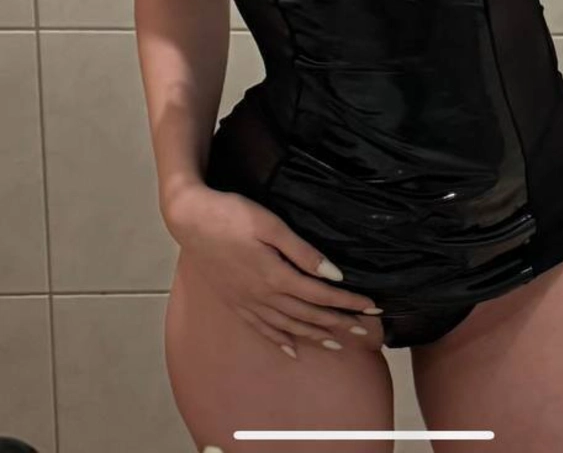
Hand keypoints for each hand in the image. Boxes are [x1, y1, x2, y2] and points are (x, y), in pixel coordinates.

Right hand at [165, 181, 380, 355]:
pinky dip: (280, 340)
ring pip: (288, 326)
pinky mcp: (235, 302)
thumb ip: (301, 251)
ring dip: (315, 335)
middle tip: (364, 331)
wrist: (189, 220)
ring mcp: (247, 302)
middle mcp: (263, 296)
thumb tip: (332, 273)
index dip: (347, 302)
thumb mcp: (269, 224)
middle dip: (339, 322)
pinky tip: (292, 349)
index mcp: (275, 276)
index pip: (320, 294)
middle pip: (308, 315)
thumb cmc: (230, 214)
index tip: (370, 306)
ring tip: (338, 343)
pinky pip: (262, 329)